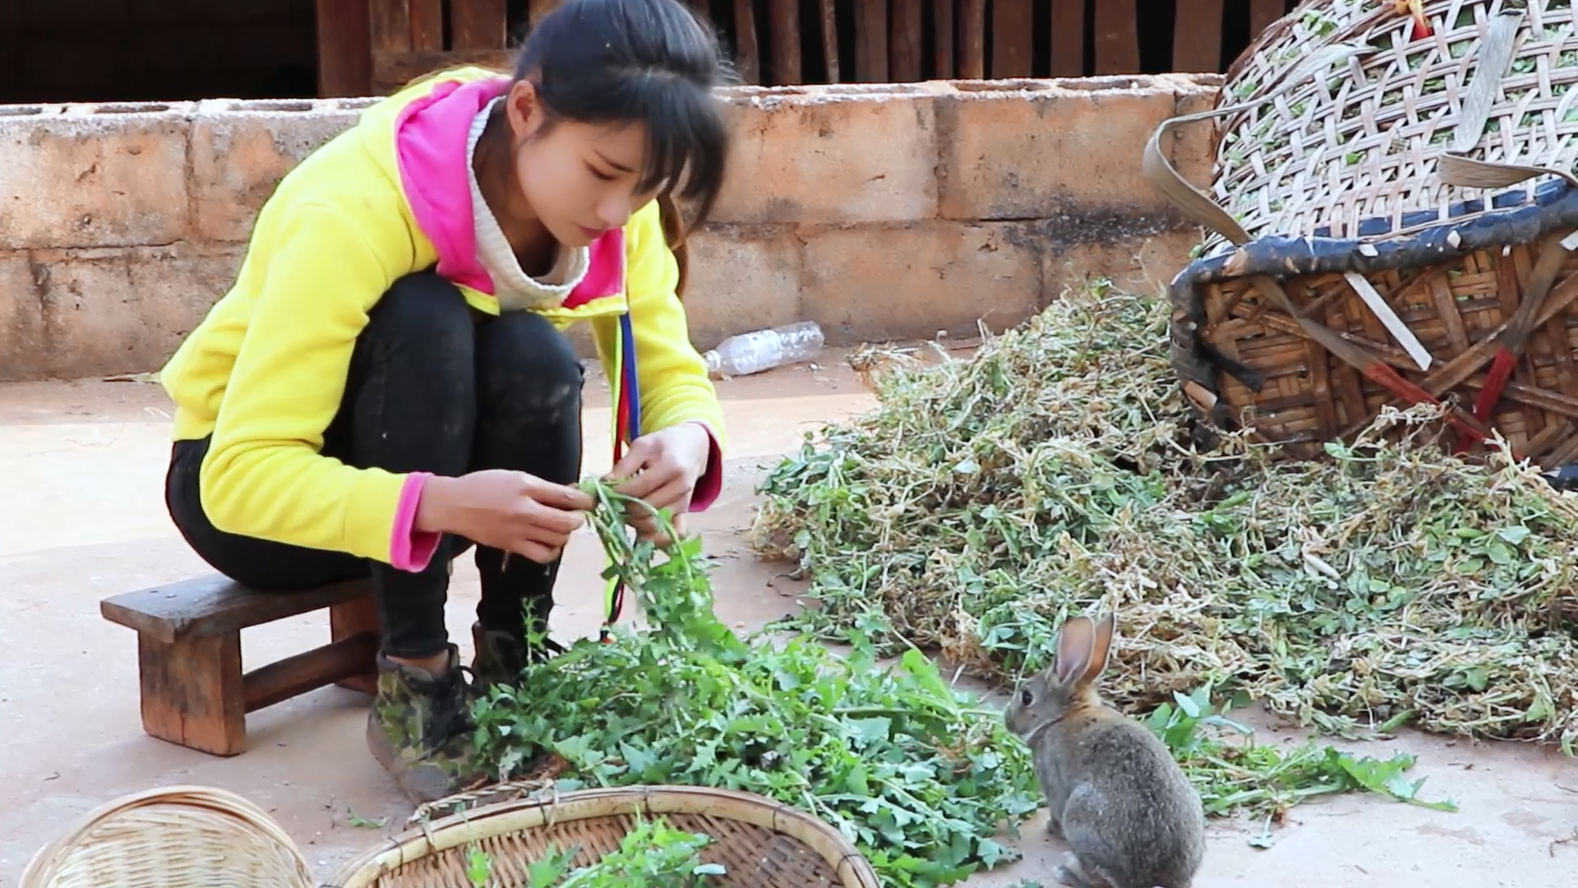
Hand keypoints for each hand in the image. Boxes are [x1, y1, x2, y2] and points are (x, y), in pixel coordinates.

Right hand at [414, 469, 594, 563]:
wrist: (454, 505)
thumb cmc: (484, 485)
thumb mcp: (516, 477)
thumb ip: (543, 488)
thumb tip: (572, 494)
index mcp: (526, 488)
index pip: (566, 498)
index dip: (585, 501)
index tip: (591, 501)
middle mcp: (525, 512)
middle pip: (567, 523)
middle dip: (578, 519)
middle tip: (577, 514)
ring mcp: (519, 532)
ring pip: (558, 540)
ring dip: (566, 533)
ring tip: (561, 526)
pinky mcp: (513, 547)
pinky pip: (542, 555)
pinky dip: (553, 550)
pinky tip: (550, 541)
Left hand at [605, 422, 711, 543]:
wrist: (692, 446)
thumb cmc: (664, 444)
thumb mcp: (642, 445)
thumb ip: (624, 465)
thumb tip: (604, 484)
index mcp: (671, 467)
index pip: (638, 488)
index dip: (618, 492)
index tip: (607, 490)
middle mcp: (680, 488)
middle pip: (645, 510)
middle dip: (625, 508)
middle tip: (616, 500)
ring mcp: (683, 503)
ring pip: (653, 525)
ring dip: (634, 521)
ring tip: (627, 509)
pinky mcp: (684, 514)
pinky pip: (671, 534)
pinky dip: (656, 537)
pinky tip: (643, 531)